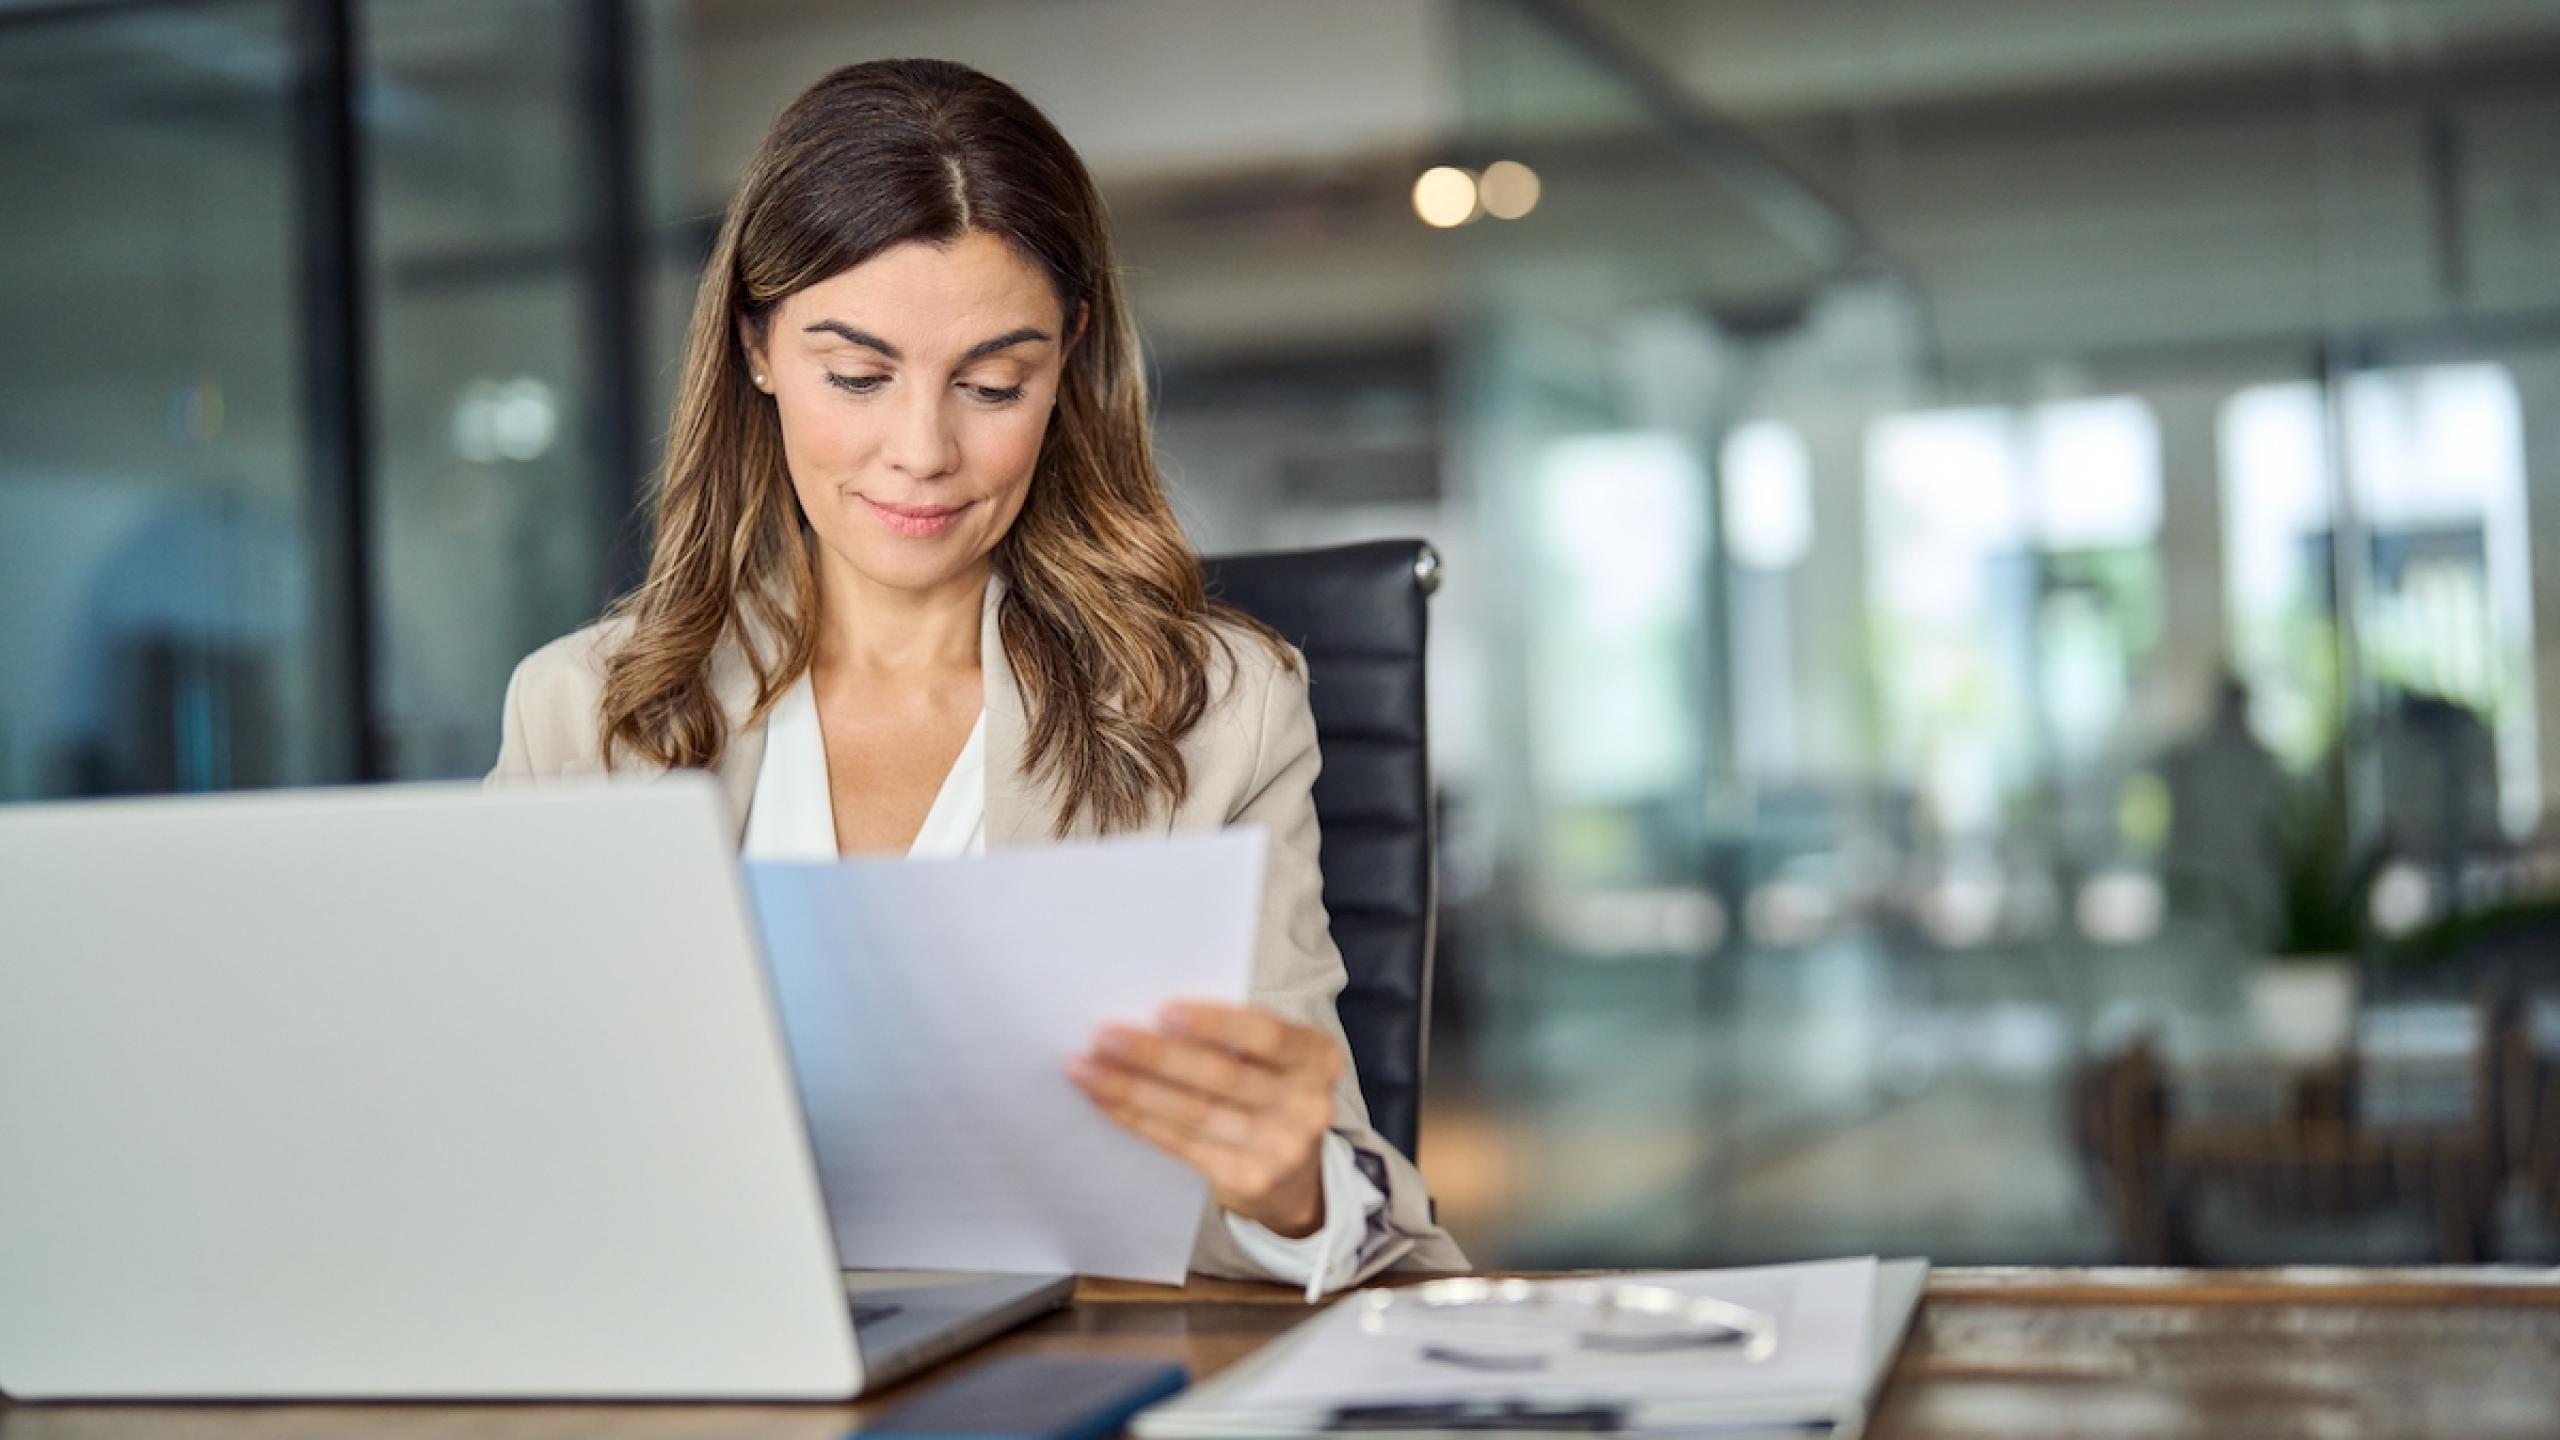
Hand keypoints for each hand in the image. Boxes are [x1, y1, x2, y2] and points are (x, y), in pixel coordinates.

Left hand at [1067, 1000, 1343, 1237]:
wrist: (1294, 1179)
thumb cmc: (1269, 1092)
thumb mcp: (1274, 1060)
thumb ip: (1235, 1038)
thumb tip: (1149, 1015)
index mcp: (1318, 1058)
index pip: (1266, 1034)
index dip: (1213, 1023)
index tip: (1159, 1010)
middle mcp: (1308, 1105)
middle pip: (1222, 1076)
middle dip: (1156, 1055)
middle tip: (1104, 1037)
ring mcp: (1280, 1149)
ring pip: (1194, 1112)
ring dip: (1132, 1089)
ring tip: (1087, 1068)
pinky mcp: (1247, 1180)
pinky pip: (1181, 1144)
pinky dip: (1137, 1119)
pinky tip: (1105, 1101)